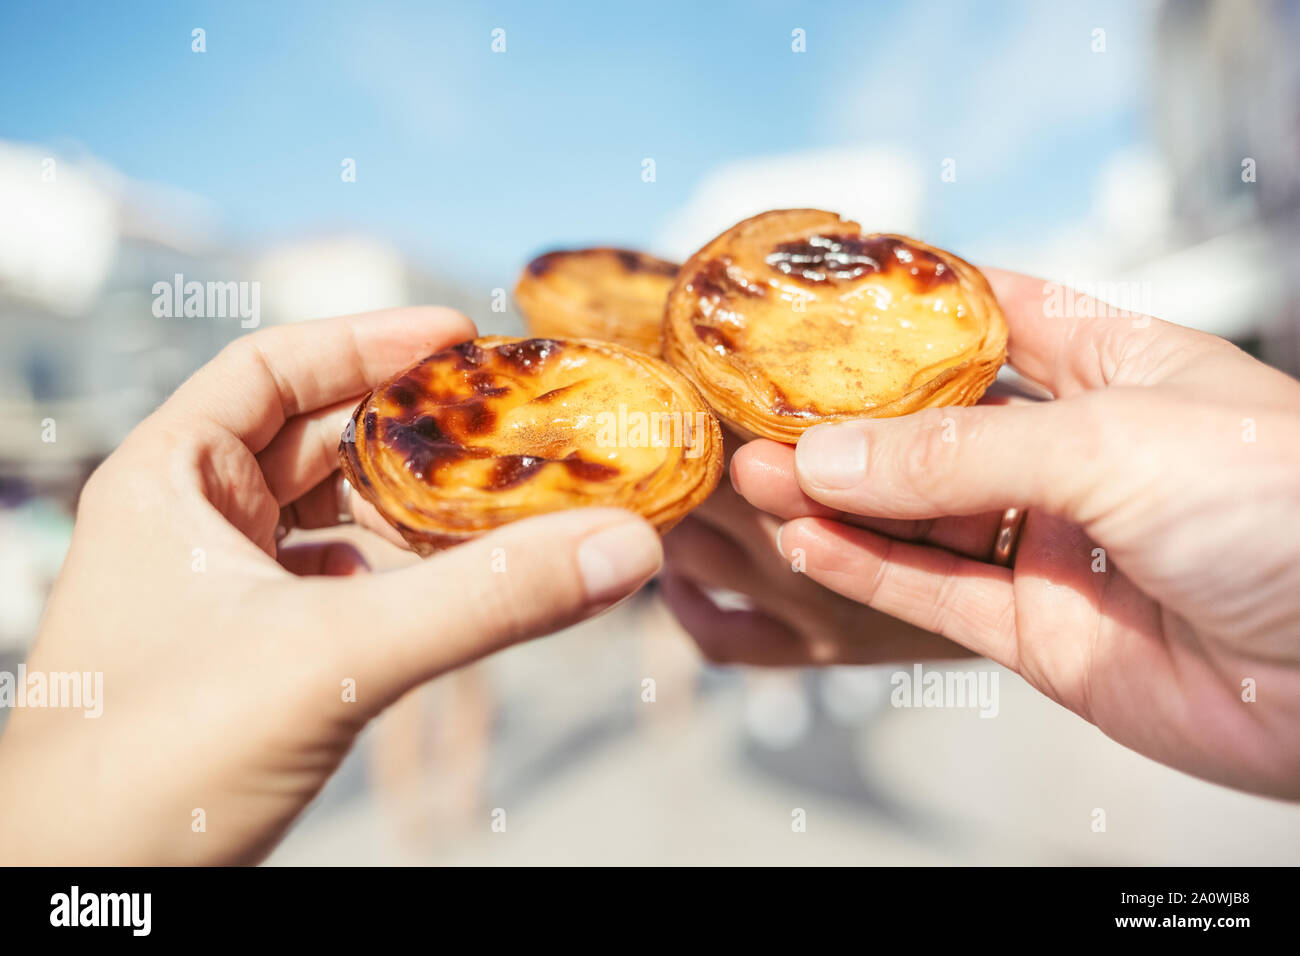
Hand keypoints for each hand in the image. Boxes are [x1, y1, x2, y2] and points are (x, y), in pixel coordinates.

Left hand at [0, 308, 661, 863]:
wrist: (88, 895)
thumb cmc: (151, 763)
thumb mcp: (336, 656)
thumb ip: (484, 601)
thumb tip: (618, 548)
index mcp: (167, 481)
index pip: (270, 368)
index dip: (366, 342)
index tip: (457, 337)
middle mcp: (185, 525)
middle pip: (311, 441)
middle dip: (406, 434)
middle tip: (498, 423)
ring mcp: (211, 593)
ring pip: (326, 519)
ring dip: (406, 511)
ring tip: (489, 503)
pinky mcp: (241, 655)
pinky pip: (331, 586)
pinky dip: (391, 577)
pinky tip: (438, 590)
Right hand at [676, 269, 1299, 798]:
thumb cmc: (1290, 511)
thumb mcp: (1113, 442)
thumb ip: (960, 455)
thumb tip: (830, 455)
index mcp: (1119, 370)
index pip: (995, 319)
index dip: (910, 310)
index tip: (823, 301)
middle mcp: (1080, 456)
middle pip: (935, 429)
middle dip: (846, 421)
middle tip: (759, 410)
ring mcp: (1055, 547)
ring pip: (919, 518)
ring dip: (835, 499)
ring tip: (755, 477)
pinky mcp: (1040, 632)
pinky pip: (935, 595)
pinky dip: (865, 568)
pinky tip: (806, 539)